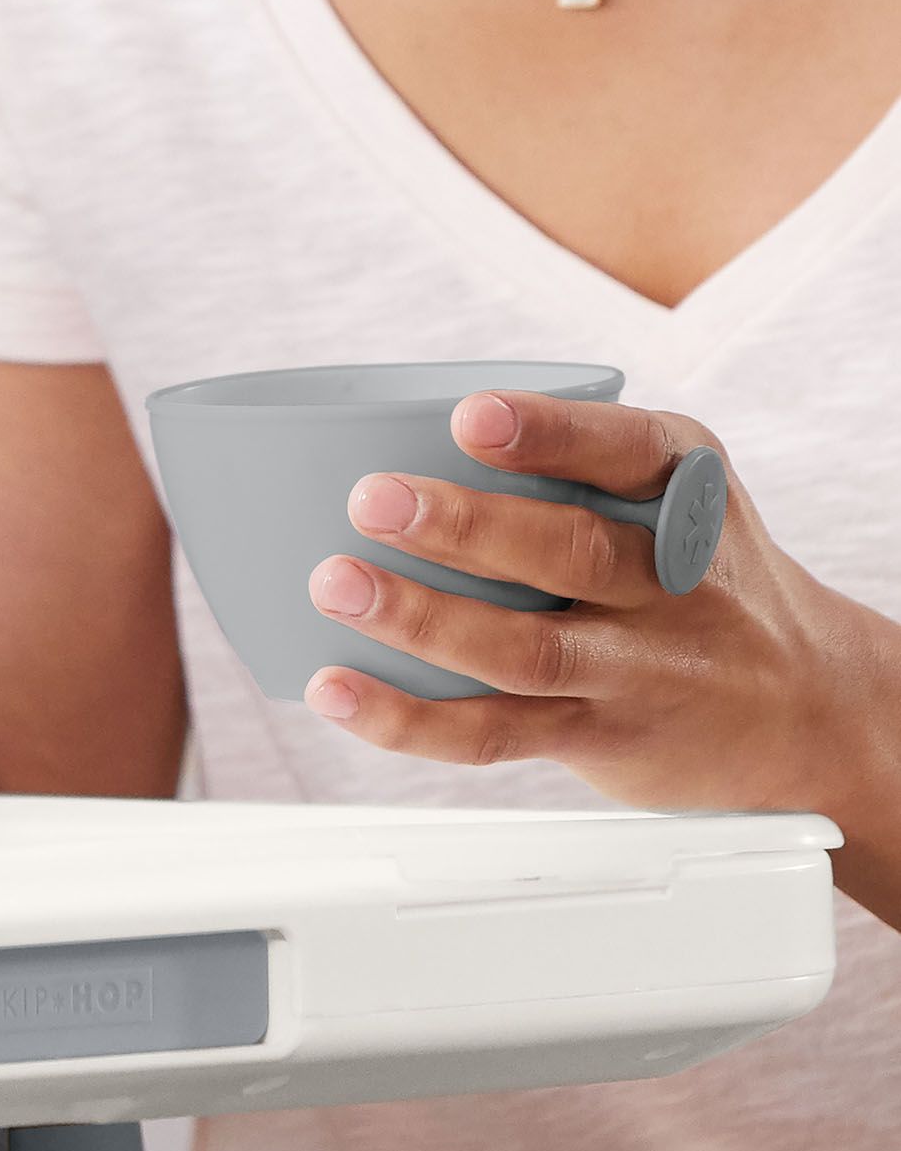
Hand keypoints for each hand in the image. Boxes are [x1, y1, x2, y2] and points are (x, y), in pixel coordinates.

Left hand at [299, 388, 898, 820]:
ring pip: (524, 649)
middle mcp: (672, 582)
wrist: (814, 709)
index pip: (626, 452)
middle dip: (464, 526)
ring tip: (337, 583)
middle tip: (371, 498)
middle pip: (568, 552)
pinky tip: (339, 689)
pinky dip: (409, 719)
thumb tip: (393, 411)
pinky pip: (497, 732)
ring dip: (420, 619)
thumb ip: (572, 450)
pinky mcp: (601, 739)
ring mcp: (639, 670)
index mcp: (686, 493)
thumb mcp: (678, 488)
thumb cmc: (699, 570)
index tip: (471, 417)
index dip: (547, 435)